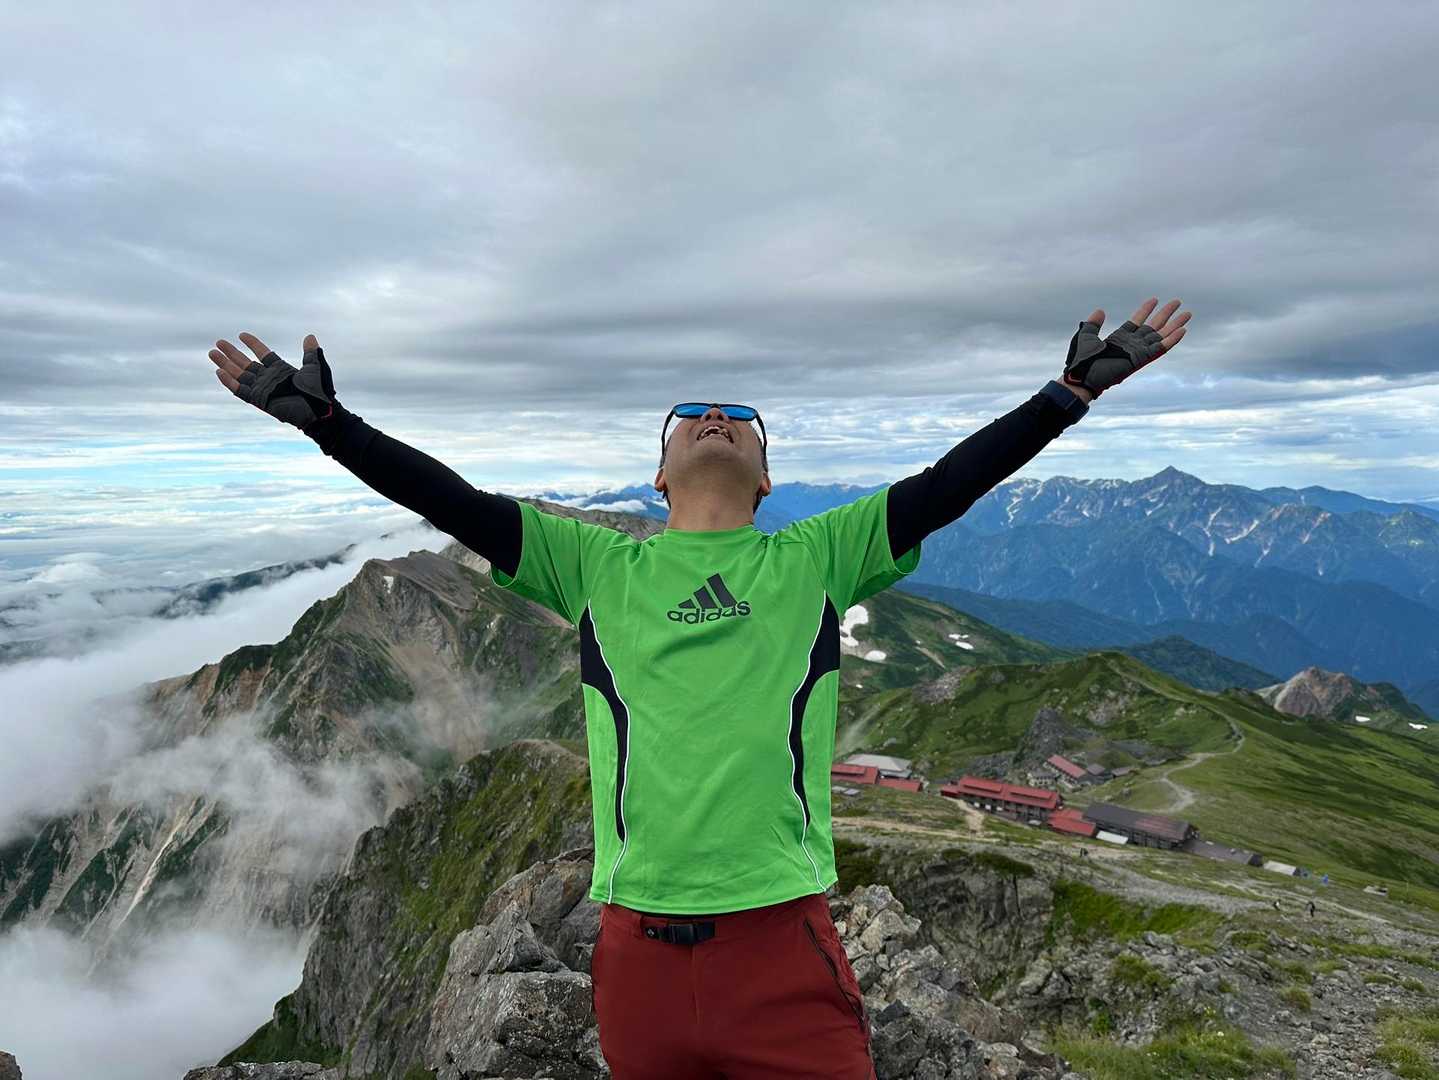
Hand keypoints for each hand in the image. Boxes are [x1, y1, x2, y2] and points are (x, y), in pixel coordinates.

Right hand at [208, 332, 339, 430]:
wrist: (319, 411)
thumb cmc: (320, 392)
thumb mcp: (315, 367)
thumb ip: (311, 352)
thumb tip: (310, 337)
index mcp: (281, 369)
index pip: (263, 354)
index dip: (253, 344)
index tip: (242, 335)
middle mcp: (269, 378)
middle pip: (246, 363)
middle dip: (232, 353)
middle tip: (218, 343)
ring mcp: (263, 389)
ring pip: (240, 375)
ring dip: (226, 365)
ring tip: (213, 353)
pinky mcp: (259, 400)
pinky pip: (240, 391)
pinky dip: (230, 382)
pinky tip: (219, 372)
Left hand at [1062, 298, 1191, 399]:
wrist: (1082, 377)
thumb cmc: (1081, 361)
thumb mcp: (1086, 336)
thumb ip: (1093, 323)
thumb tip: (1100, 311)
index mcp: (1119, 338)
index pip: (1136, 321)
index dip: (1145, 310)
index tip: (1154, 299)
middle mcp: (1131, 344)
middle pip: (1153, 326)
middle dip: (1165, 314)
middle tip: (1178, 302)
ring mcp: (1138, 351)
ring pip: (1160, 335)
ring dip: (1174, 325)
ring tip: (1187, 314)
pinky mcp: (1141, 359)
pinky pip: (1160, 348)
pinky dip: (1171, 340)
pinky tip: (1183, 330)